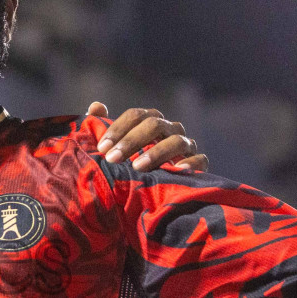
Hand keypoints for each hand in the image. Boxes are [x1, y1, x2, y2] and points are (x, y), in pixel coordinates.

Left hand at [86, 101, 207, 171]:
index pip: (136, 115)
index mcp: (150, 121)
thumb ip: (104, 126)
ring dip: (155, 152)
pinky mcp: (200, 164)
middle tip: (112, 158)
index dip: (118, 129)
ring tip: (137, 167)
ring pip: (176, 141)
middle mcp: (170, 129)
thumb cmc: (131, 165)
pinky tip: (176, 171)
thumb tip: (96, 106)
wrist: (158, 191)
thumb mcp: (117, 148)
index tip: (102, 148)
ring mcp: (186, 146)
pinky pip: (200, 159)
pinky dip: (191, 164)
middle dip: (131, 141)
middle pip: (154, 124)